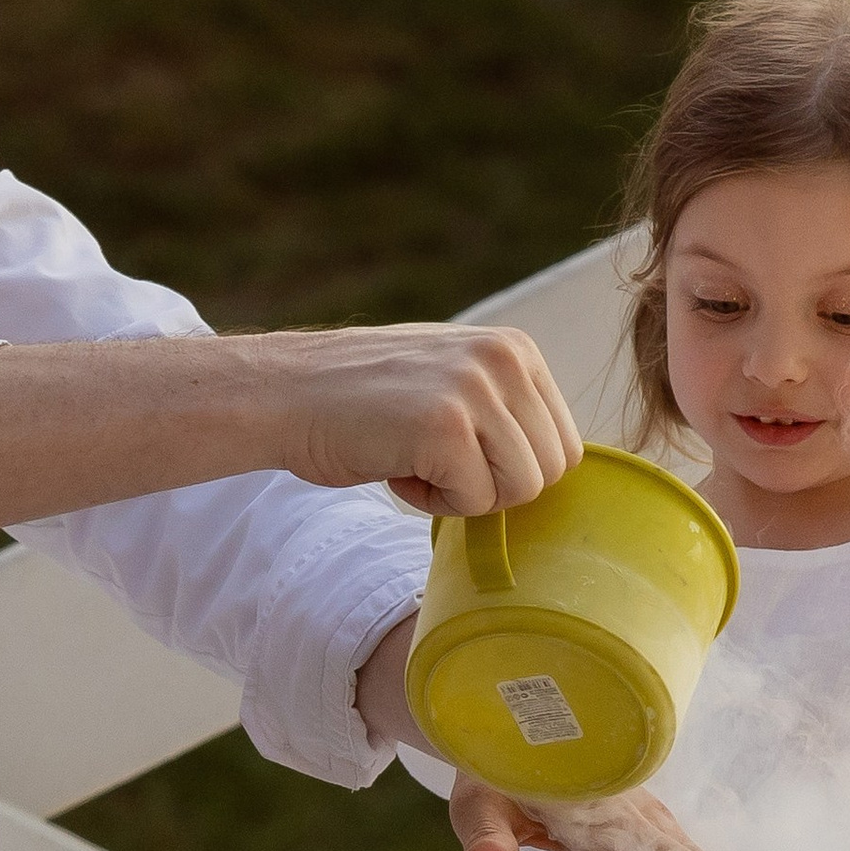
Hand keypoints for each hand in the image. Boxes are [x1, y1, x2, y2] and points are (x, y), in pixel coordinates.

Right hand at [273, 325, 580, 517]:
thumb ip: (503, 407)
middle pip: (550, 470)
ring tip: (416, 462)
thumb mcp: (451, 379)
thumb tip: (554, 466)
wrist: (284, 393)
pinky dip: (432, 501)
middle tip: (435, 463)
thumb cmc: (362, 401)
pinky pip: (475, 501)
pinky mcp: (446, 427)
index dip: (512, 469)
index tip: (458, 453)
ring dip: (466, 496)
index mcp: (516, 349)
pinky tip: (395, 468)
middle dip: (495, 486)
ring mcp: (477, 390)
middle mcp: (505, 360)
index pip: (565, 443)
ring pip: (521, 490)